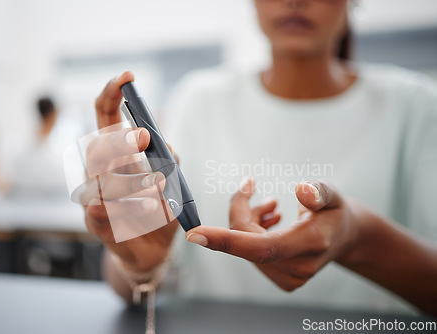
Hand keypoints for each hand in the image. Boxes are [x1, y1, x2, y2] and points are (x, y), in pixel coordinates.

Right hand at [84, 71, 177, 271]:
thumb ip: (168, 159)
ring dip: (133, 181)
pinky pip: (100, 213)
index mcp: (115, 154)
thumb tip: (163, 144)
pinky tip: (142, 207)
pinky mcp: (97, 224)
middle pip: (98, 146)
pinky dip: (120, 209)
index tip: (127, 77)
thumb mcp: (171, 180)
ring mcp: (94, 198)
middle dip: (119, 140)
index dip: (112, 94)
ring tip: (160, 185)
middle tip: (142, 137)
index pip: (105, 117)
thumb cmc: (158, 208)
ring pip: (102, 181)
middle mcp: (99, 172)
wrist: (151, 250)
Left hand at [185, 178, 359, 291]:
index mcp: (310, 244)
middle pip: (246, 239)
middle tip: (249, 187)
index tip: (194, 234)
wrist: (345, 237)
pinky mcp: (284, 280)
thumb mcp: (334, 194)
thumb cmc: (335, 211)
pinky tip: (269, 220)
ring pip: (246, 246)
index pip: (260, 247)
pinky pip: (252, 253)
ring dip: (249, 221)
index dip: (226, 241)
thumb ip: (319, 191)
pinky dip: (253, 234)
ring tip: (271, 206)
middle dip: (241, 210)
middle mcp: (298, 267)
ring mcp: (290, 278)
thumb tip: (300, 190)